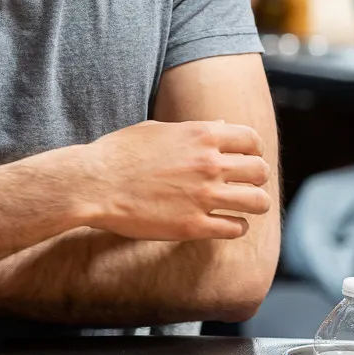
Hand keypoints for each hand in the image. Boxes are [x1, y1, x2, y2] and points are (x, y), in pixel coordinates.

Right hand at [80, 120, 270, 240]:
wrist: (93, 183)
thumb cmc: (119, 153)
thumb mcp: (156, 129)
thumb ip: (193, 130)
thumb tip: (222, 126)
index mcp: (200, 135)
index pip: (251, 140)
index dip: (252, 150)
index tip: (245, 159)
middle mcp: (209, 164)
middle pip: (260, 171)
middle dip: (255, 178)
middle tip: (242, 184)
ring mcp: (203, 196)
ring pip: (258, 202)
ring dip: (253, 204)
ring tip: (241, 206)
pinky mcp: (193, 226)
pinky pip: (235, 228)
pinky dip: (236, 226)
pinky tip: (225, 223)